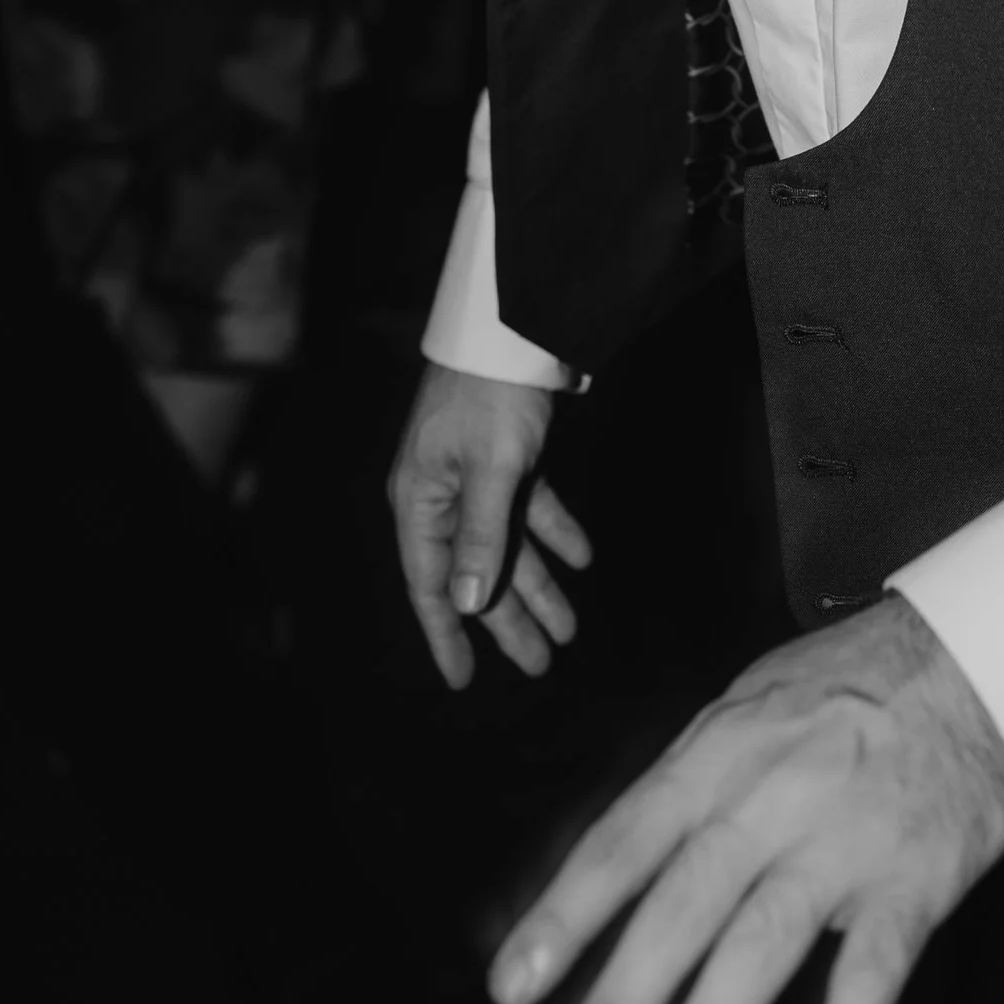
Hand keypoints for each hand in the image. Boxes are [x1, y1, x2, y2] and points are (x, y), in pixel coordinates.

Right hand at [388, 362, 587, 687]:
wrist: (511, 322)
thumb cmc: (491, 395)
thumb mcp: (491, 468)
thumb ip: (482, 537)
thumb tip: (468, 603)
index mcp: (422, 500)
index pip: (430, 584)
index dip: (447, 635)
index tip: (463, 681)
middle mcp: (443, 493)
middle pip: (477, 570)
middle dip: (510, 619)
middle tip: (542, 662)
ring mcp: (475, 472)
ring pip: (508, 542)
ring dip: (539, 582)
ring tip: (569, 628)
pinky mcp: (508, 451)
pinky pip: (529, 506)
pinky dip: (554, 531)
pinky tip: (582, 556)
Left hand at [489, 593, 1003, 1003]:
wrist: (979, 655)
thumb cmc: (850, 685)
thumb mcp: (751, 703)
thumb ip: (688, 781)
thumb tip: (617, 863)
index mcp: (721, 751)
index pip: (626, 840)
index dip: (565, 914)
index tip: (511, 985)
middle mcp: (770, 797)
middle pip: (681, 906)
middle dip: (618, 997)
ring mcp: (842, 844)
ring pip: (758, 949)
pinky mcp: (910, 885)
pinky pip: (869, 977)